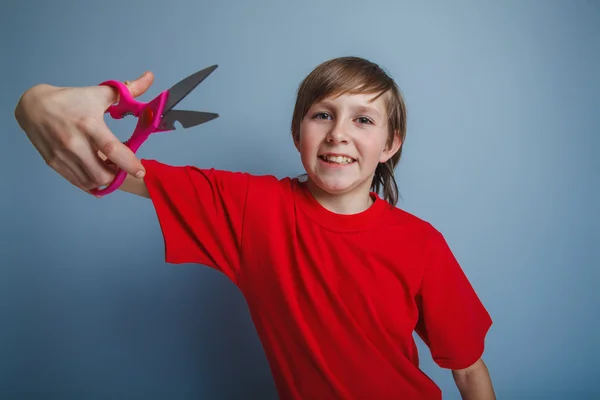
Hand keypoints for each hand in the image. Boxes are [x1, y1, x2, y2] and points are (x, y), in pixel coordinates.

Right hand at [14, 71, 154, 193]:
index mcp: (88, 124)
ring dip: (103, 180)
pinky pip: (77, 182)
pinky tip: (95, 173)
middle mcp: (74, 142)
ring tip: (107, 168)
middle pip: (101, 174)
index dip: (128, 163)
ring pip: (90, 182)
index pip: (111, 148)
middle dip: (116, 176)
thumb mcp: (98, 93)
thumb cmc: (70, 100)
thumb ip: (127, 90)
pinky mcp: (54, 163)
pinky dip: (90, 182)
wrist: (33, 106)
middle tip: (120, 167)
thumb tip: (149, 77)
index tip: (140, 171)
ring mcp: (62, 155)